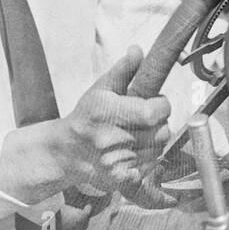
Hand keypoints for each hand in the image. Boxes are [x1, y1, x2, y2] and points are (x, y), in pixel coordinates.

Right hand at [57, 46, 171, 198]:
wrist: (66, 152)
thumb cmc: (85, 117)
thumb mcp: (100, 89)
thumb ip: (122, 70)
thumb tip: (137, 50)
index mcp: (109, 113)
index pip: (154, 112)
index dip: (161, 106)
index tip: (155, 103)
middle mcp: (113, 139)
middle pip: (162, 132)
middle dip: (159, 123)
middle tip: (146, 119)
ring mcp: (118, 162)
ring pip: (159, 150)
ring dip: (154, 141)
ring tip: (137, 135)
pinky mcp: (122, 179)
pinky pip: (150, 167)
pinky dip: (147, 159)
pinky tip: (133, 151)